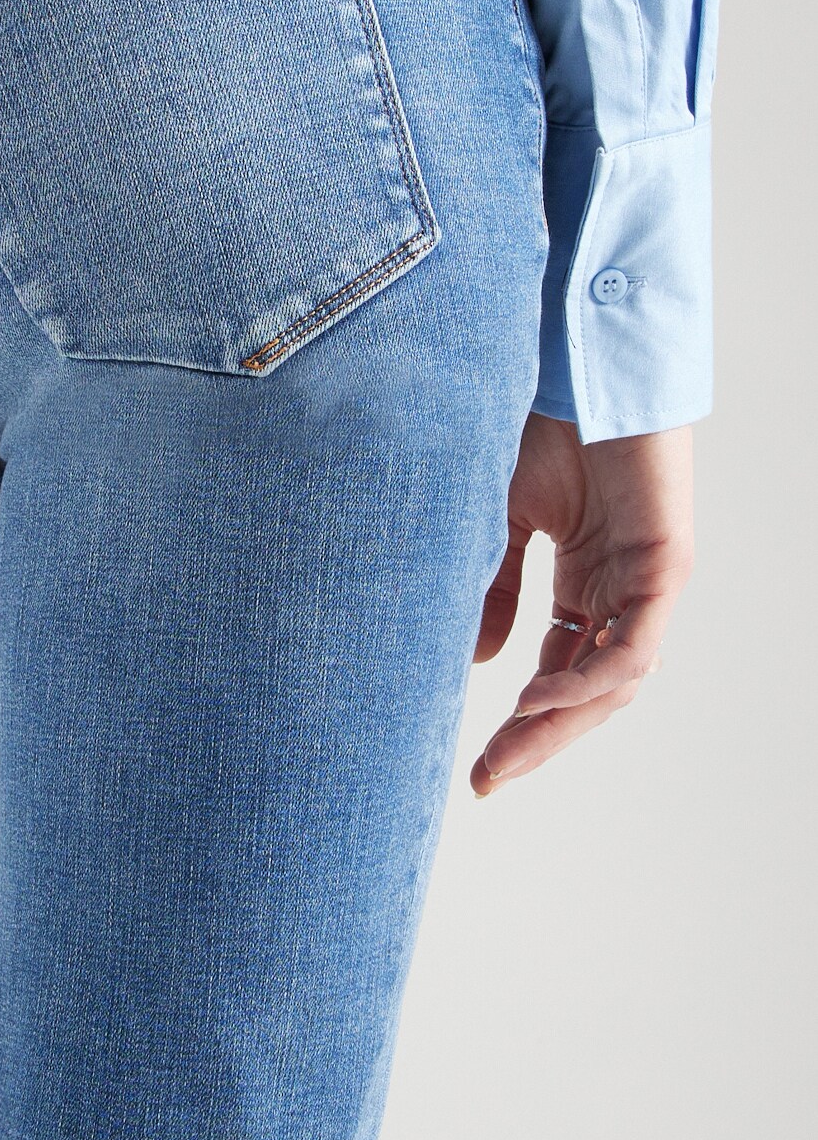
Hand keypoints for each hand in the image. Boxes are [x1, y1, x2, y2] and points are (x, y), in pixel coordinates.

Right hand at [470, 415, 692, 795]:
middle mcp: (619, 587)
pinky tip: (538, 699)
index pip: (558, 668)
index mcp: (585, 577)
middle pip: (586, 688)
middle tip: (489, 779)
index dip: (522, 721)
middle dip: (538, 739)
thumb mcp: (499, 516)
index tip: (477, 764)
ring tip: (509, 748)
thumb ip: (493, 585)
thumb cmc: (539, 421)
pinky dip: (587, 680)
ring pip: (614, 680)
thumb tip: (475, 660)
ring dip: (562, 722)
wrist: (573, 360)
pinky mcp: (663, 567)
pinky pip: (630, 648)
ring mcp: (644, 580)